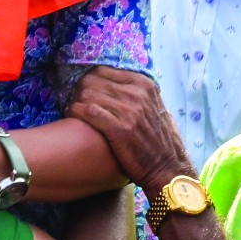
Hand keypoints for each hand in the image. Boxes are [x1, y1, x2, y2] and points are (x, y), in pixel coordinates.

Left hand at [67, 66, 194, 191]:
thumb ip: (133, 91)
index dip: (89, 81)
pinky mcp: (119, 128)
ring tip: (74, 112)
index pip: (102, 70)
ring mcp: (129, 110)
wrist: (167, 168)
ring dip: (75, 102)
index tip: (84, 92)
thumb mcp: (152, 106)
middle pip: (91, 80)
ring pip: (86, 94)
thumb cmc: (155, 139)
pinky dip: (75, 113)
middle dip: (78, 91)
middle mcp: (137, 94)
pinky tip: (74, 118)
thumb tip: (108, 80)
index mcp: (143, 84)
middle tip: (74, 103)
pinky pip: (86, 111)